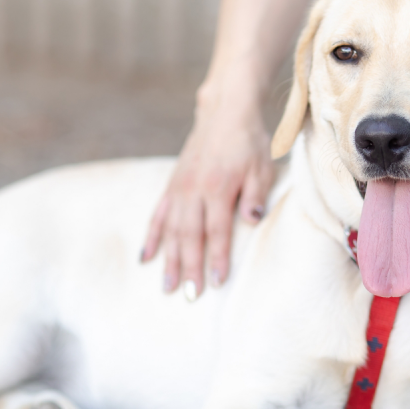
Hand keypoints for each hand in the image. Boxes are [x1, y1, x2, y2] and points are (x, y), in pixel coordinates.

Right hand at [141, 82, 275, 298]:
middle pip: (191, 236)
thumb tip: (252, 222)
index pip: (218, 230)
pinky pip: (158, 215)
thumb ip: (256, 196)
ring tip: (167, 286)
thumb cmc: (249, 143)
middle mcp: (195, 190)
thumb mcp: (262, 167)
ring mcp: (180, 188)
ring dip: (169, 260)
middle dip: (190, 267)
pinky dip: (152, 237)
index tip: (216, 282)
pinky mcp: (172, 185)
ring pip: (172, 230)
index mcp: (219, 187)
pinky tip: (146, 258)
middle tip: (189, 295)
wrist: (225, 113)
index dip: (217, 257)